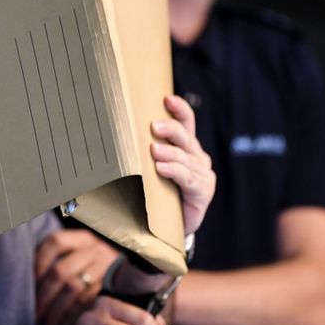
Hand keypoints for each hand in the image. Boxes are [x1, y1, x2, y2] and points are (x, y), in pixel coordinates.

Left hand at [36, 229, 119, 324]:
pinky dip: (69, 314)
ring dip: (55, 308)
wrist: (118, 273)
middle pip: (61, 270)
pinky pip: (85, 301)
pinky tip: (58, 323)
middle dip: (44, 294)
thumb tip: (24, 279)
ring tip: (43, 322)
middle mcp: (94, 249)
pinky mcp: (110, 286)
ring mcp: (104, 266)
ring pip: (73, 287)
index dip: (39, 262)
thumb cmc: (85, 266)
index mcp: (80, 238)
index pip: (55, 243)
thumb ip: (52, 261)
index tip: (28, 283)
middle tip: (33, 311)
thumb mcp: (72, 255)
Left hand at [151, 95, 215, 233]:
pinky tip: (161, 169)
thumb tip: (121, 132)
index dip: (179, 109)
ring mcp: (203, 174)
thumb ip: (149, 151)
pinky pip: (186, 177)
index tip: (166, 98)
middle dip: (169, 129)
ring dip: (168, 153)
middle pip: (185, 137)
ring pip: (184, 157)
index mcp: (187, 146)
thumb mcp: (154, 168)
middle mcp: (197, 157)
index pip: (187, 122)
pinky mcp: (203, 191)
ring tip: (153, 150)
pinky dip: (173, 171)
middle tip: (153, 126)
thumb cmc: (160, 193)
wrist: (172, 226)